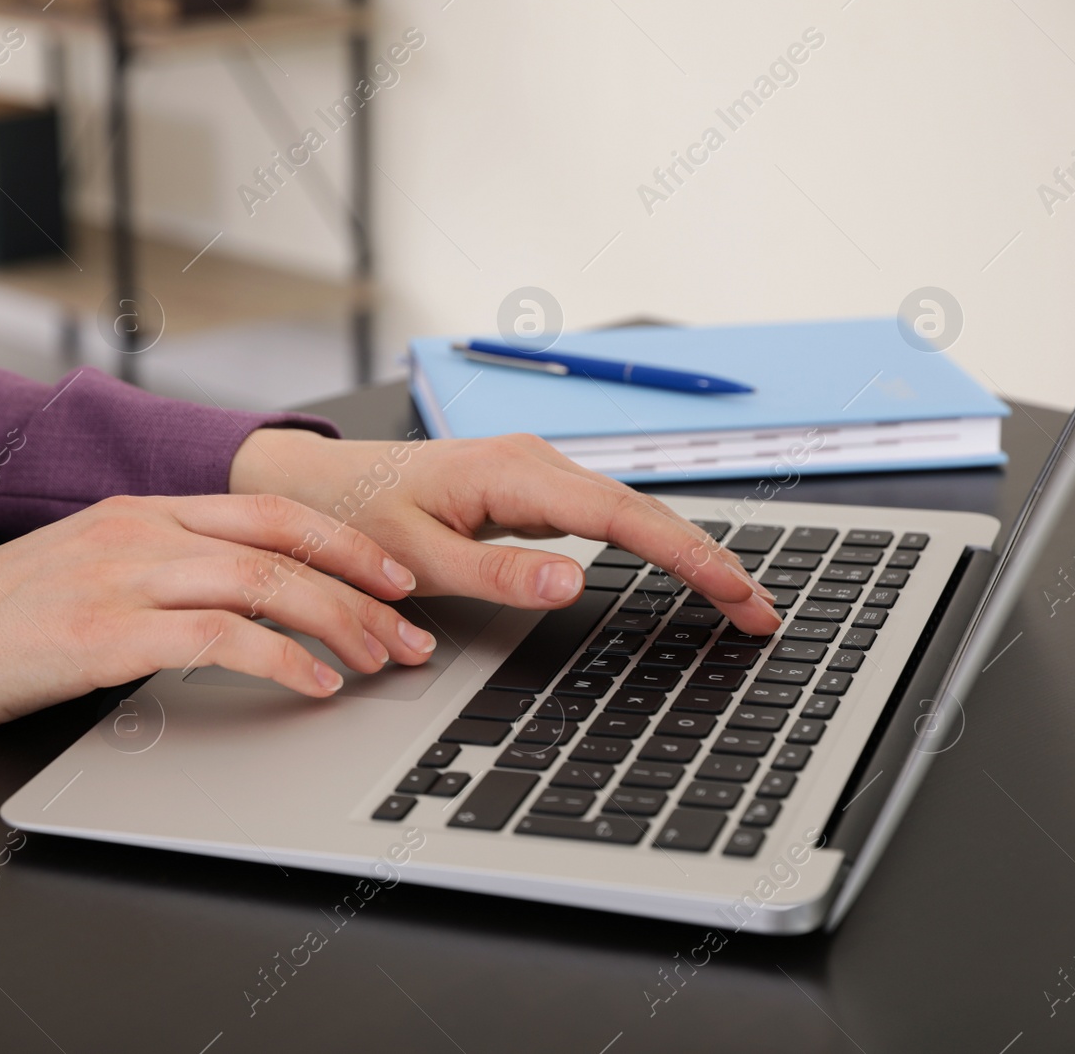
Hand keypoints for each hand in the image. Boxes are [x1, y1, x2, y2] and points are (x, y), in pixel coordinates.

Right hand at [0, 495, 437, 732]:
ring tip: (380, 664)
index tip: (393, 578)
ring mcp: (122, 574)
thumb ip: (158, 574)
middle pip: (284, 542)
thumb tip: (234, 610)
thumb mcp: (87, 572)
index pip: (271, 511)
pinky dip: (281, 660)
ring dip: (339, 624)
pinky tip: (314, 685)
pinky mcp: (103, 631)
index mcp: (142, 511)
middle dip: (363, 588)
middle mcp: (141, 529)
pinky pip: (219, 637)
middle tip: (411, 633)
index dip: (344, 541)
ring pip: (265, 580)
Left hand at [230, 429, 782, 634]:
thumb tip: (575, 583)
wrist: (313, 484)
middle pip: (643, 510)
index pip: (622, 517)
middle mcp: (534, 461)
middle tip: (762, 613)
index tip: (736, 593)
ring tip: (738, 597)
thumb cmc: (353, 517)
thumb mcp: (417, 558)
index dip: (688, 556)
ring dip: (686, 550)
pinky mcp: (529, 485)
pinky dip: (650, 540)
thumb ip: (497, 573)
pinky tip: (679, 565)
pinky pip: (605, 512)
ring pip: (630, 509)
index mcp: (511, 473)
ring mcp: (535, 470)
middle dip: (708, 559)